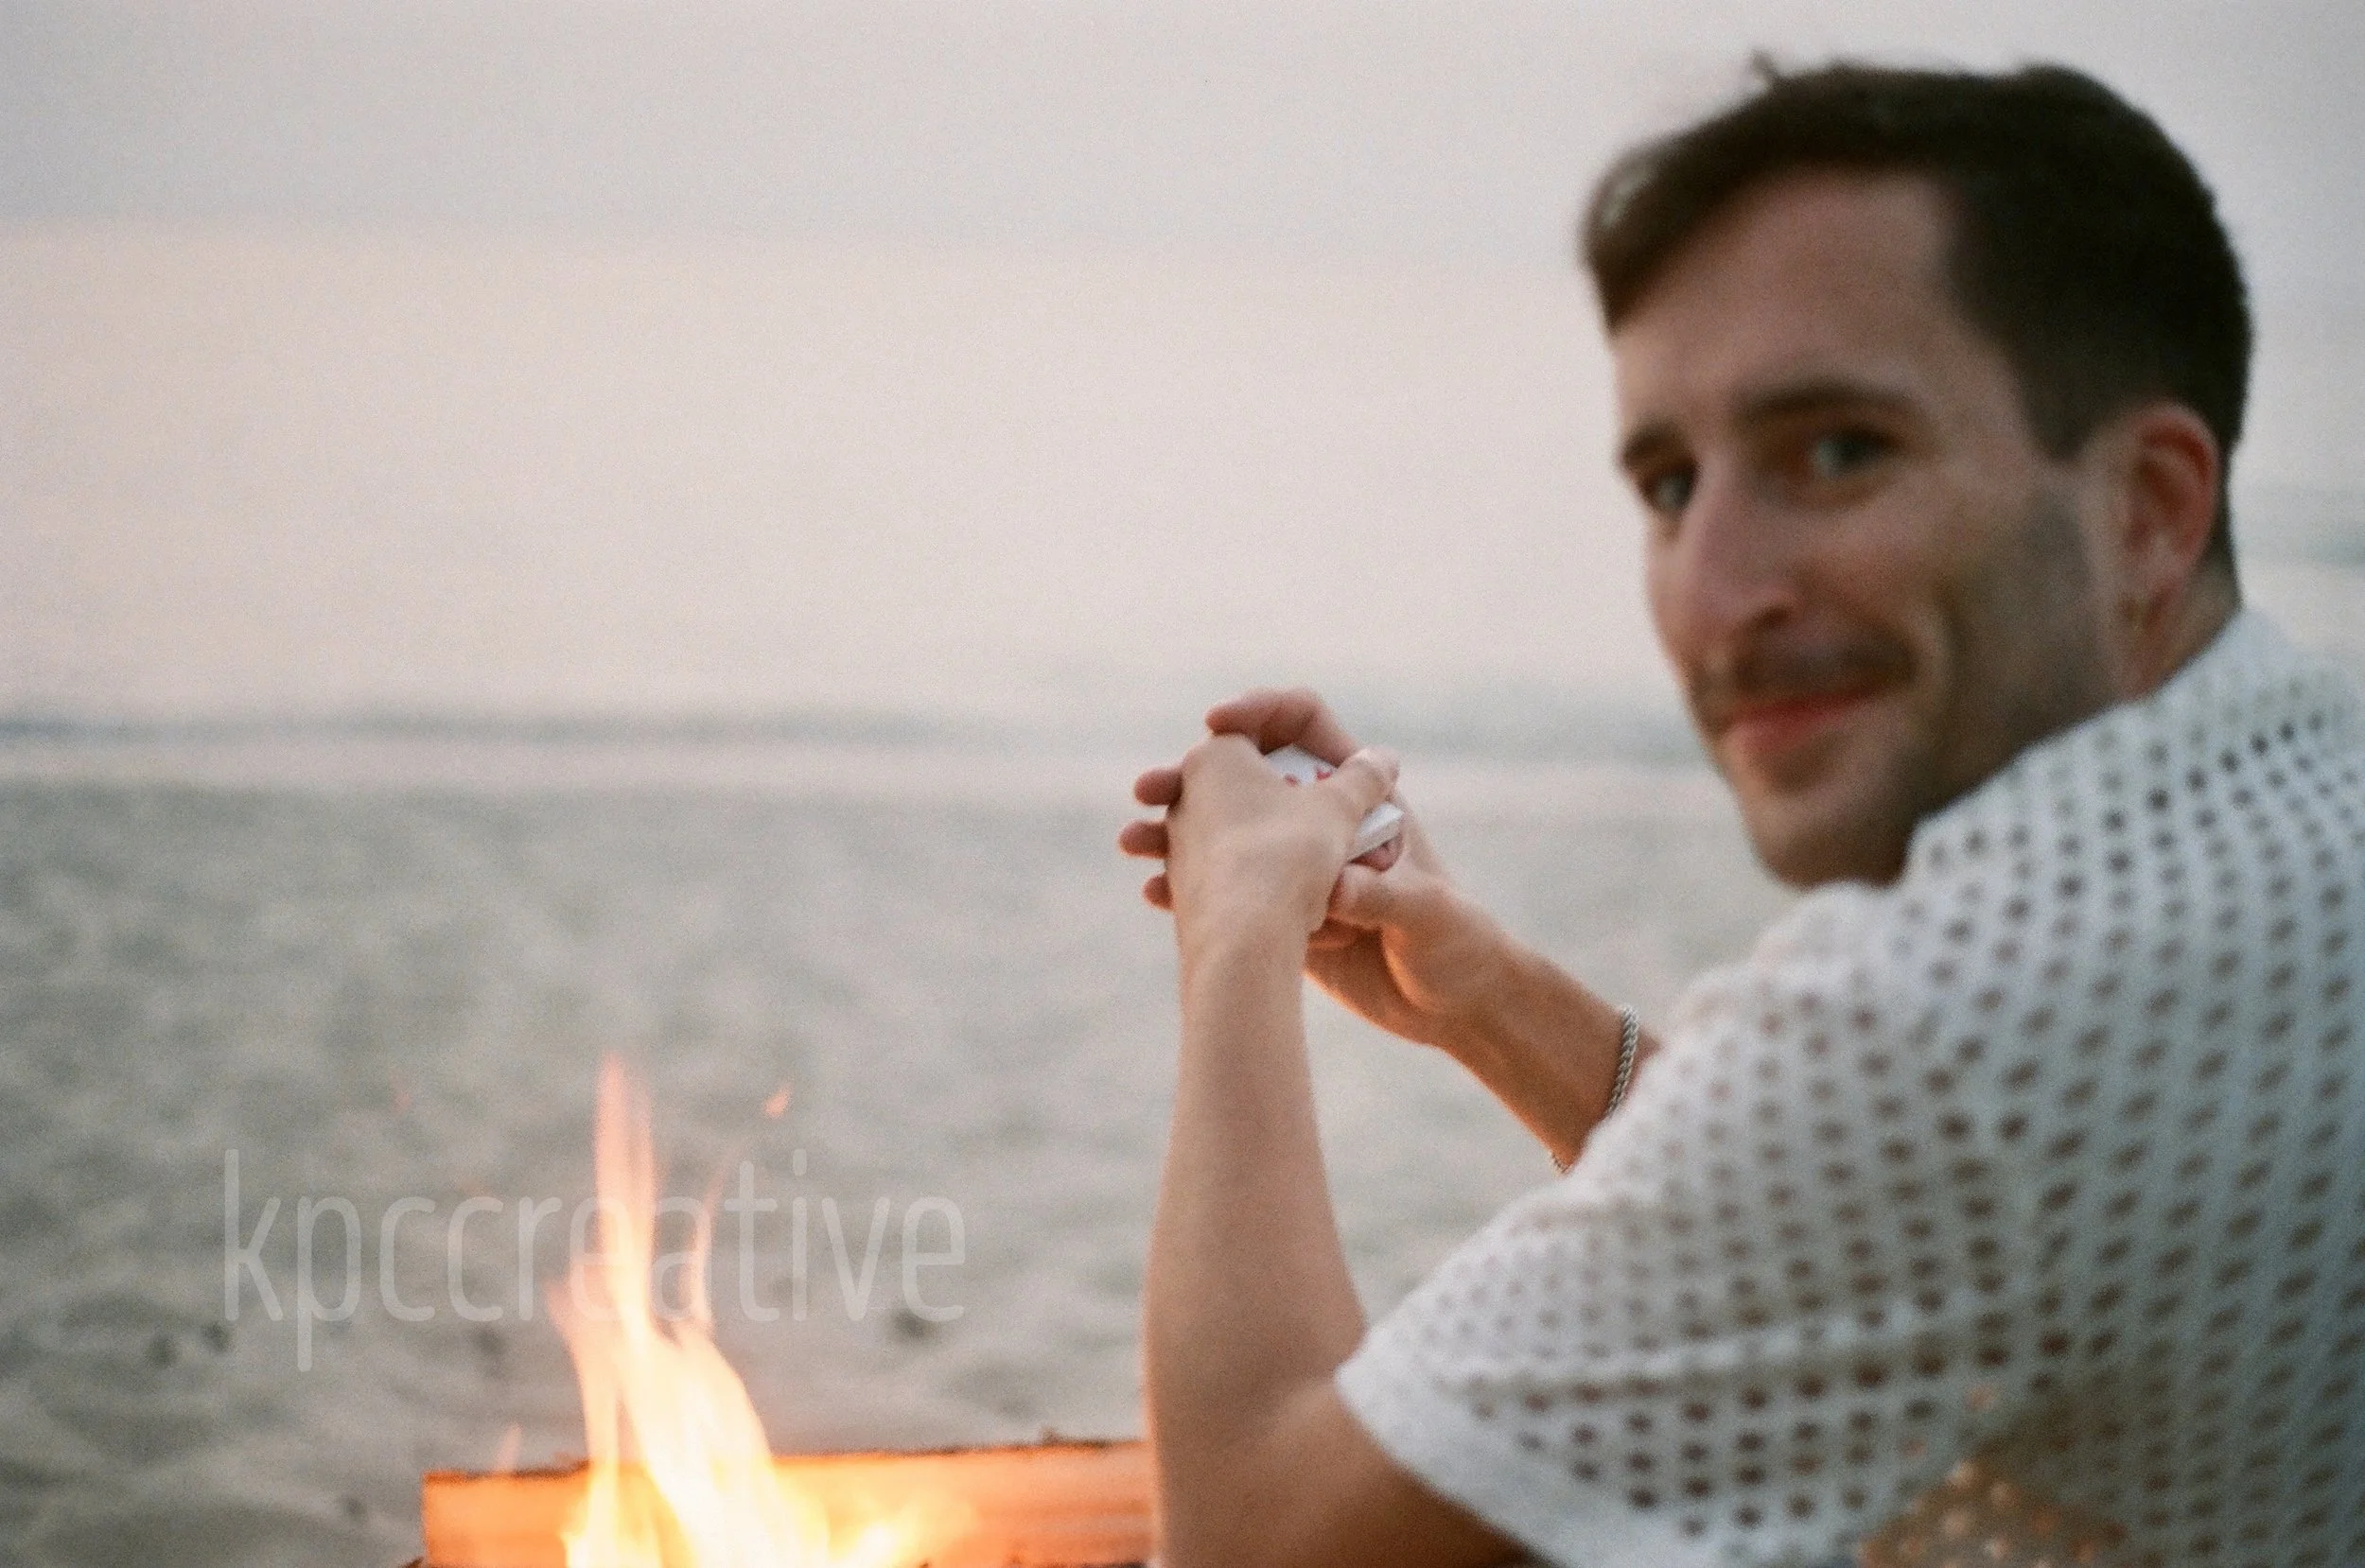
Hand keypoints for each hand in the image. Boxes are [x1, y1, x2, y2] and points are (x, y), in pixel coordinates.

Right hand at [1121, 689, 1520, 1053]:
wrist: (1453, 1008)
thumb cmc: (1459, 944)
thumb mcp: (1430, 914)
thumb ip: (1387, 896)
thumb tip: (1337, 888)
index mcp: (1363, 798)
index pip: (1305, 725)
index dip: (1260, 712)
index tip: (1216, 723)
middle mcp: (1322, 823)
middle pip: (1247, 775)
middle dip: (1192, 775)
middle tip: (1150, 786)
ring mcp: (1295, 869)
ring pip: (1223, 833)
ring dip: (1174, 831)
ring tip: (1133, 842)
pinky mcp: (1279, 915)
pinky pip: (1223, 892)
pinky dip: (1185, 886)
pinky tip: (1154, 894)